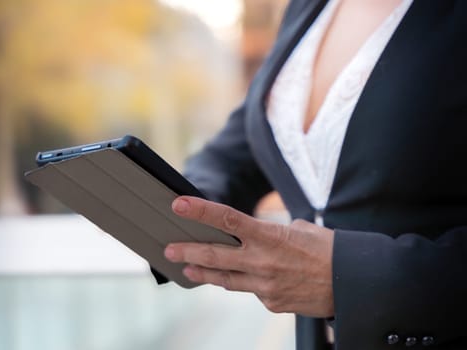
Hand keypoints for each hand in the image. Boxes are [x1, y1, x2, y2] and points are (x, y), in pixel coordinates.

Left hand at [164, 196, 334, 317]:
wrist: (354, 284)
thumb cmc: (330, 250)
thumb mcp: (300, 230)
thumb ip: (271, 233)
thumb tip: (256, 238)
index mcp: (270, 236)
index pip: (227, 220)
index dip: (200, 211)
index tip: (179, 205)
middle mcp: (263, 262)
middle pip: (216, 256)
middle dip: (188, 252)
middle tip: (168, 250)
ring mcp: (265, 286)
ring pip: (226, 279)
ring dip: (204, 273)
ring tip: (187, 270)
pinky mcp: (271, 303)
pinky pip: (251, 290)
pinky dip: (246, 282)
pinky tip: (245, 278)